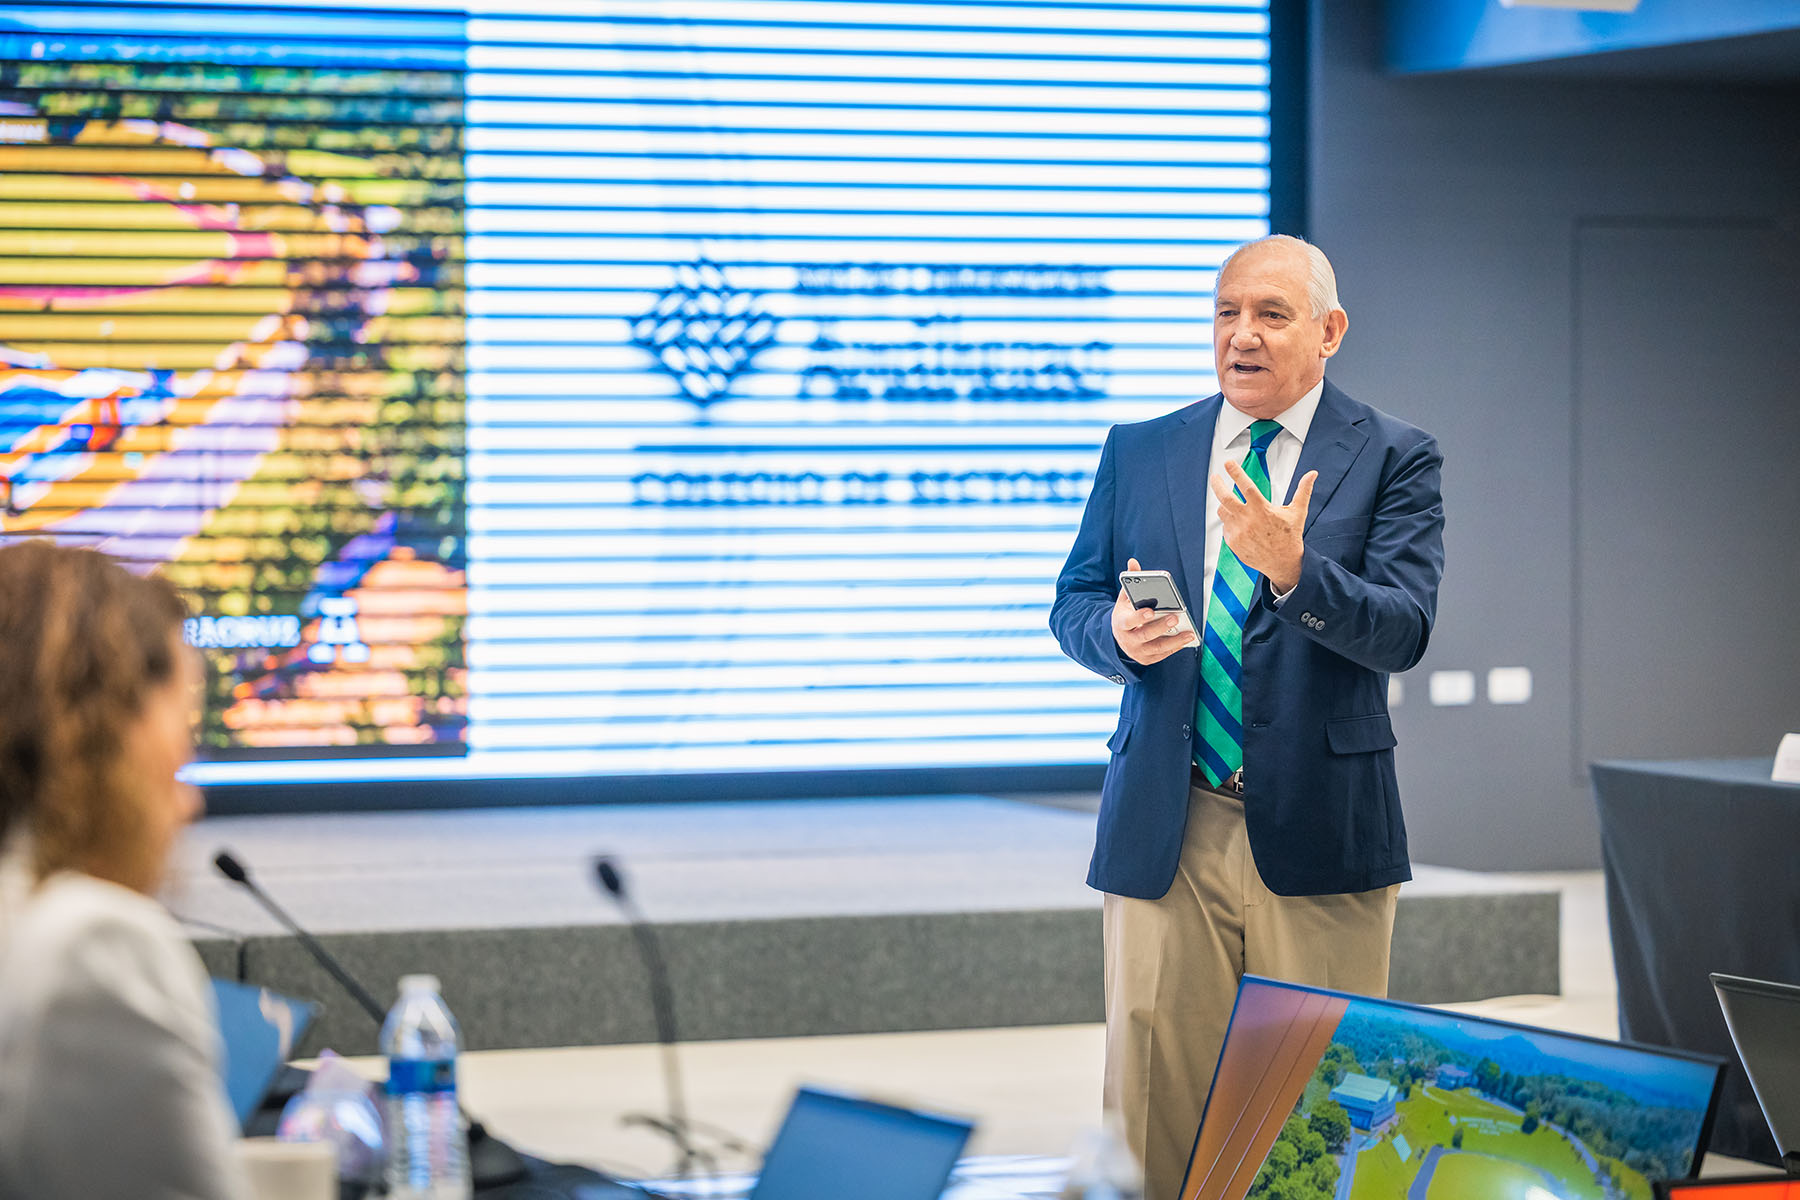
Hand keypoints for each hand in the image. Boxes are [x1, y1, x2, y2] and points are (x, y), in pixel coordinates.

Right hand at [1111, 557, 1197, 665]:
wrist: (1119, 637)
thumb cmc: (1126, 614)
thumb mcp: (1124, 599)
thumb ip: (1130, 582)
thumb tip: (1133, 562)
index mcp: (1121, 623)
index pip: (1129, 621)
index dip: (1139, 617)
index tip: (1151, 611)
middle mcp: (1127, 640)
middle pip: (1145, 635)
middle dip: (1160, 627)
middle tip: (1176, 618)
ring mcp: (1137, 651)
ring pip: (1156, 648)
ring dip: (1174, 641)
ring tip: (1189, 633)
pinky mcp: (1146, 659)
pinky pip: (1162, 655)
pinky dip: (1174, 648)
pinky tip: (1185, 640)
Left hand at [1210, 463, 1315, 594]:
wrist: (1283, 563)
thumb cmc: (1289, 537)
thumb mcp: (1298, 512)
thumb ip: (1303, 491)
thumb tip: (1312, 474)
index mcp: (1263, 510)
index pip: (1246, 486)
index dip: (1236, 472)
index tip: (1228, 464)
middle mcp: (1248, 520)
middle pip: (1225, 497)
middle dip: (1217, 484)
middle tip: (1215, 477)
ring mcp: (1239, 532)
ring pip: (1223, 511)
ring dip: (1224, 504)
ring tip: (1230, 502)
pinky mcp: (1233, 542)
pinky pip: (1225, 526)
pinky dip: (1229, 521)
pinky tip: (1239, 523)